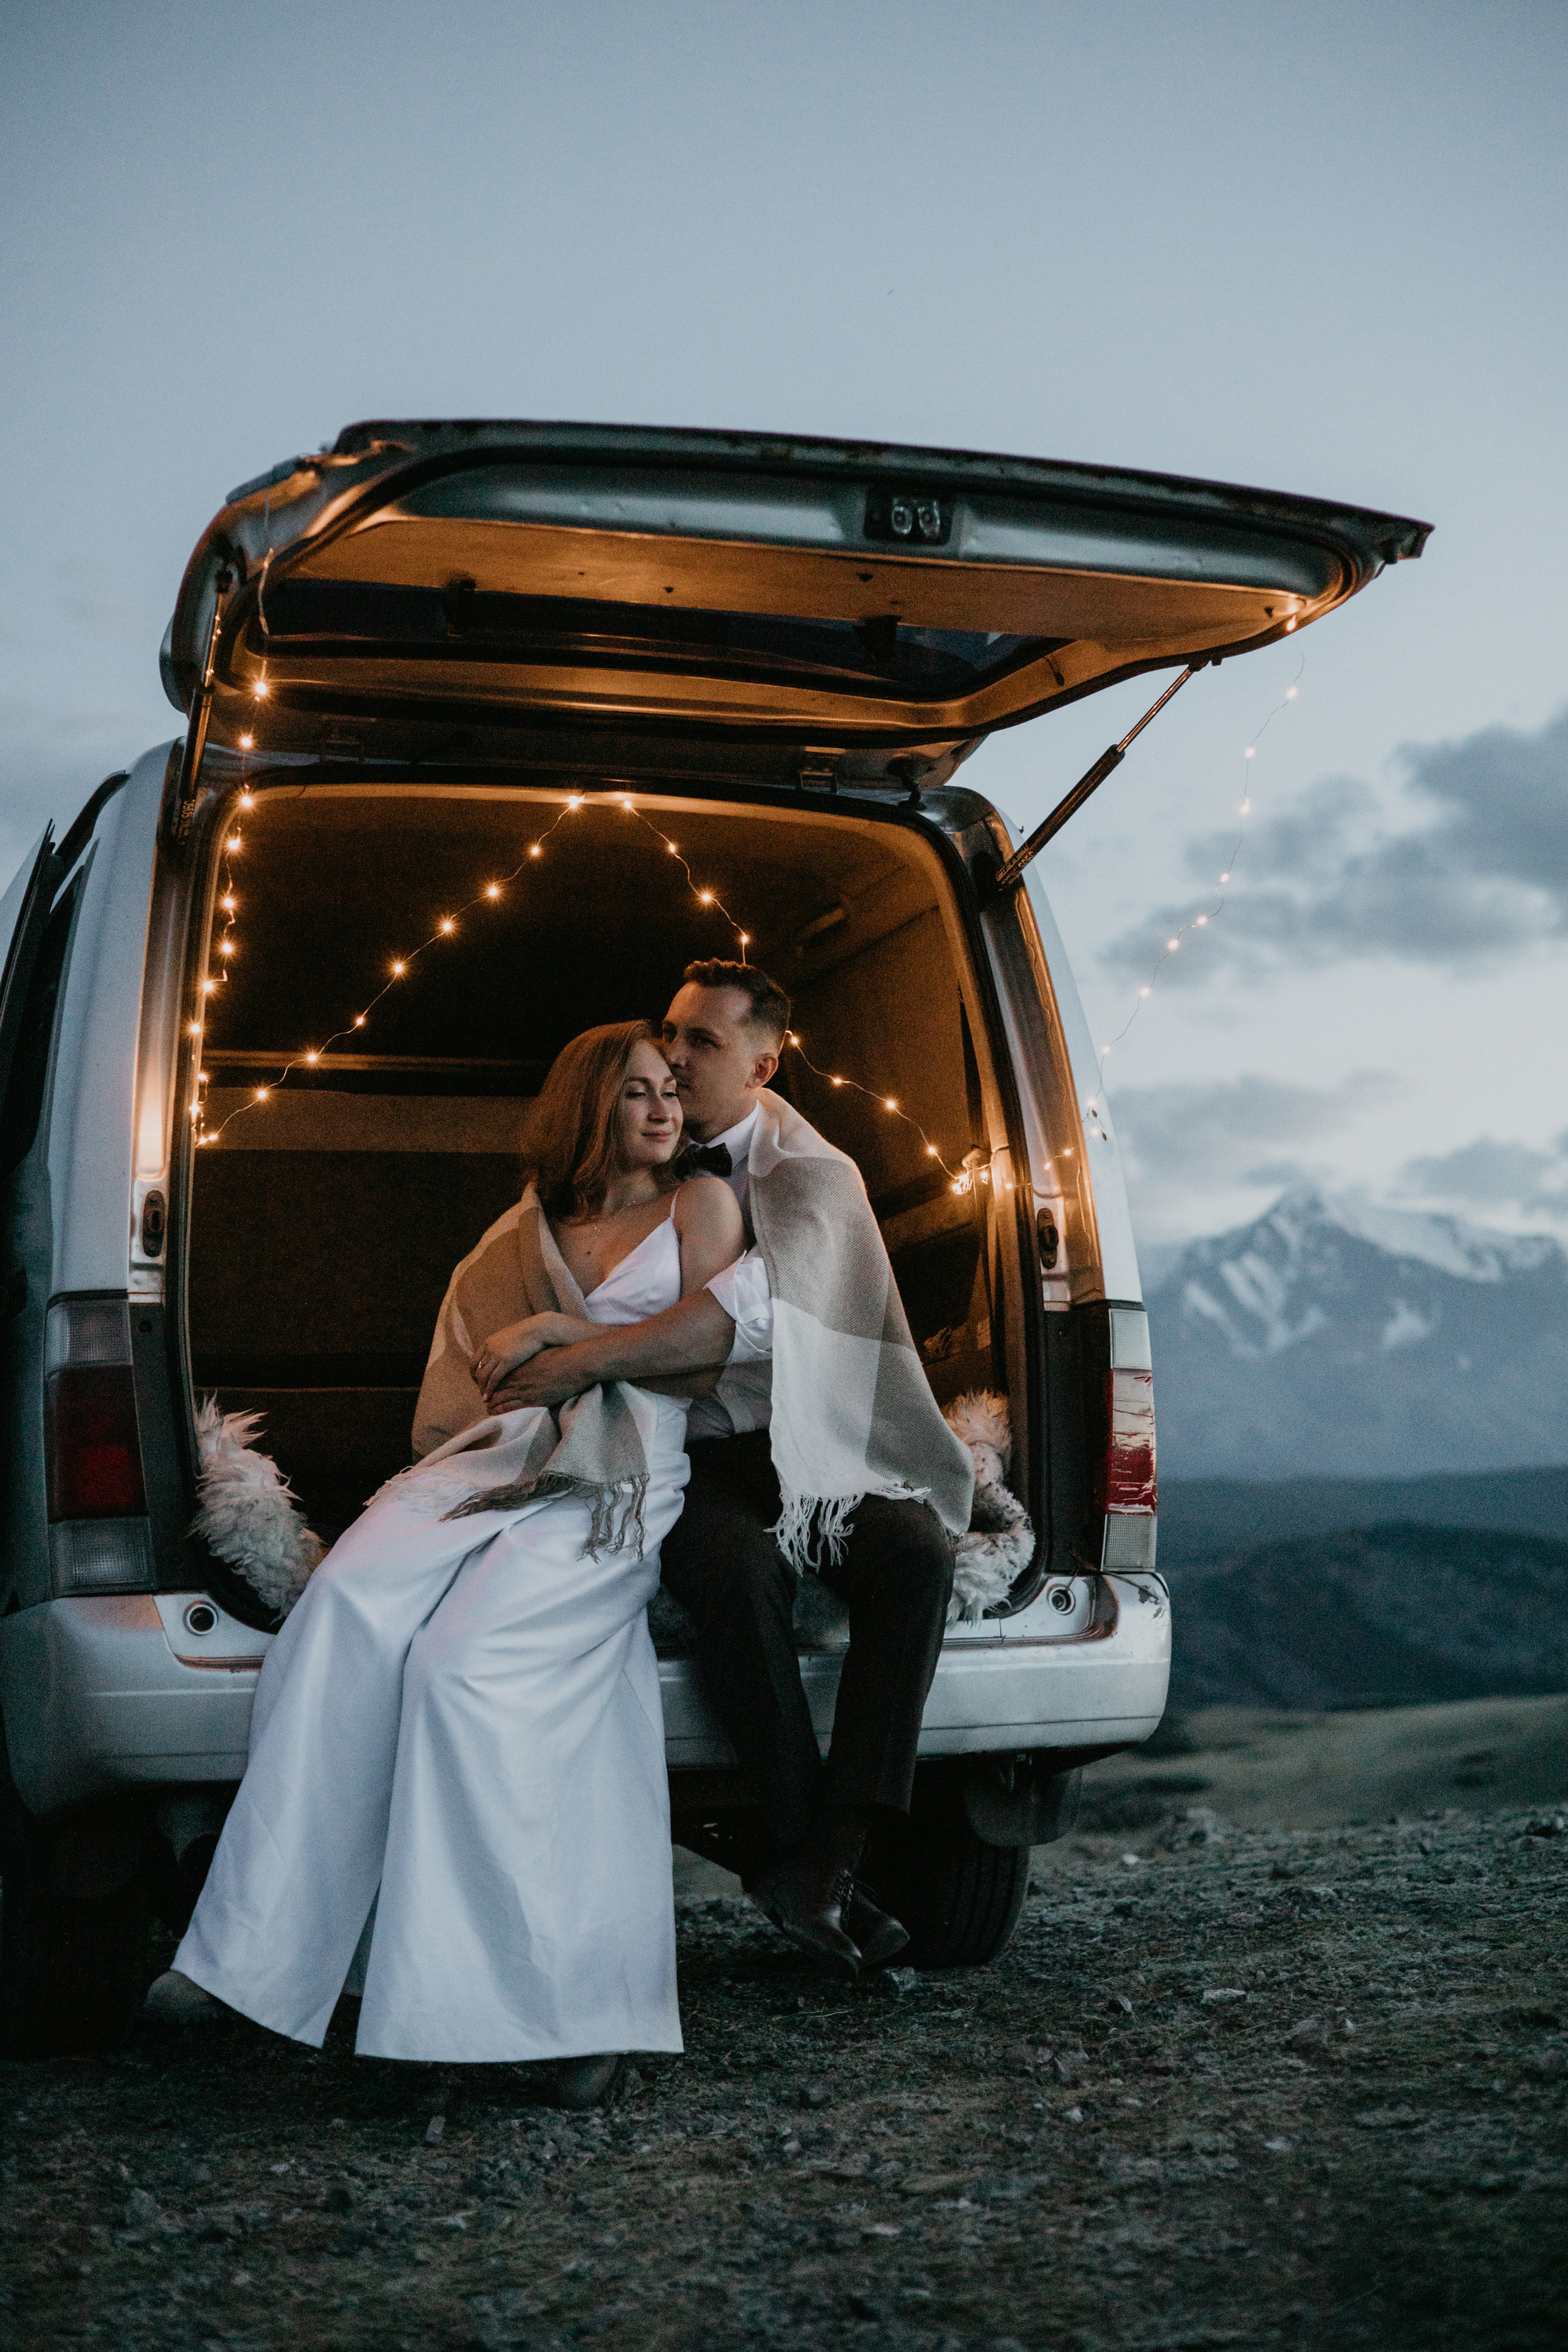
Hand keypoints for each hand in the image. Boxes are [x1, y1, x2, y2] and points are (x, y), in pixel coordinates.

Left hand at [471, 1314, 593, 1400]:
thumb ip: (528, 1360)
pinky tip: (495, 1413)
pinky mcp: (532, 1400)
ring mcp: (523, 1389)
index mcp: (517, 1365)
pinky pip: (508, 1408)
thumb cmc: (559, 1356)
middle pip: (492, 1387)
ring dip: (491, 1404)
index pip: (494, 1373)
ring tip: (487, 1408)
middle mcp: (516, 1377)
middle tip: (483, 1398)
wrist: (575, 1363)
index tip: (486, 1384)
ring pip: (498, 1399)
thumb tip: (524, 1361)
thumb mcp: (539, 1355)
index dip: (487, 1380)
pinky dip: (499, 1411)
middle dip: (486, 1394)